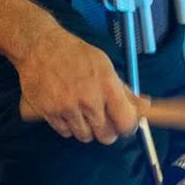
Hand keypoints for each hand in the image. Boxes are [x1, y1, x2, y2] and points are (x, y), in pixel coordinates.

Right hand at [17, 24, 139, 143]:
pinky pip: (66, 133)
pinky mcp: (50, 113)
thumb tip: (144, 105)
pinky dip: (68, 126)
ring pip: (85, 136)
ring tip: (82, 112)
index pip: (126, 121)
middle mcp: (88, 98)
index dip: (128, 127)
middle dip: (107, 131)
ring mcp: (68, 107)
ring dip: (86, 129)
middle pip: (106, 136)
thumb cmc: (73, 53)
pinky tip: (67, 111)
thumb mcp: (104, 65)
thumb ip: (124, 89)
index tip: (125, 125)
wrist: (39, 47)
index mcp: (106, 84)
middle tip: (103, 120)